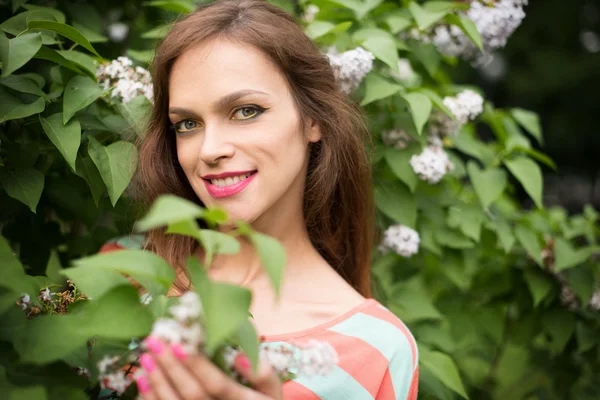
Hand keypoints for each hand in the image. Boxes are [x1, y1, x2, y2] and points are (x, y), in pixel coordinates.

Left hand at [135, 337, 282, 399]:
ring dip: (156, 380)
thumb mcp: (271, 391)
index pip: (216, 384)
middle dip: (170, 367)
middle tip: (153, 340)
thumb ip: (263, 373)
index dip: (196, 365)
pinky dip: (149, 395)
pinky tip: (141, 377)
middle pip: (191, 394)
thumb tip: (238, 355)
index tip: (179, 342)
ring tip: (145, 355)